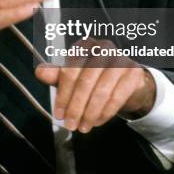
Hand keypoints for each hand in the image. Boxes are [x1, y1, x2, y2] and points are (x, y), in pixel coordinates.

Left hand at [35, 42, 155, 132]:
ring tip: (83, 127)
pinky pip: (117, 97)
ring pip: (102, 90)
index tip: (58, 114)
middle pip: (85, 81)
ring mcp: (120, 58)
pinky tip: (97, 122)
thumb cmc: (94, 78)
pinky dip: (105, 113)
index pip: (70, 70)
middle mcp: (102, 47)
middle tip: (70, 125)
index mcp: (84, 45)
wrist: (125, 82)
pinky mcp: (134, 73)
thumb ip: (57, 75)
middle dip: (76, 107)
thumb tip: (40, 72)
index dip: (63, 94)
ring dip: (90, 113)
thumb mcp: (73, 77)